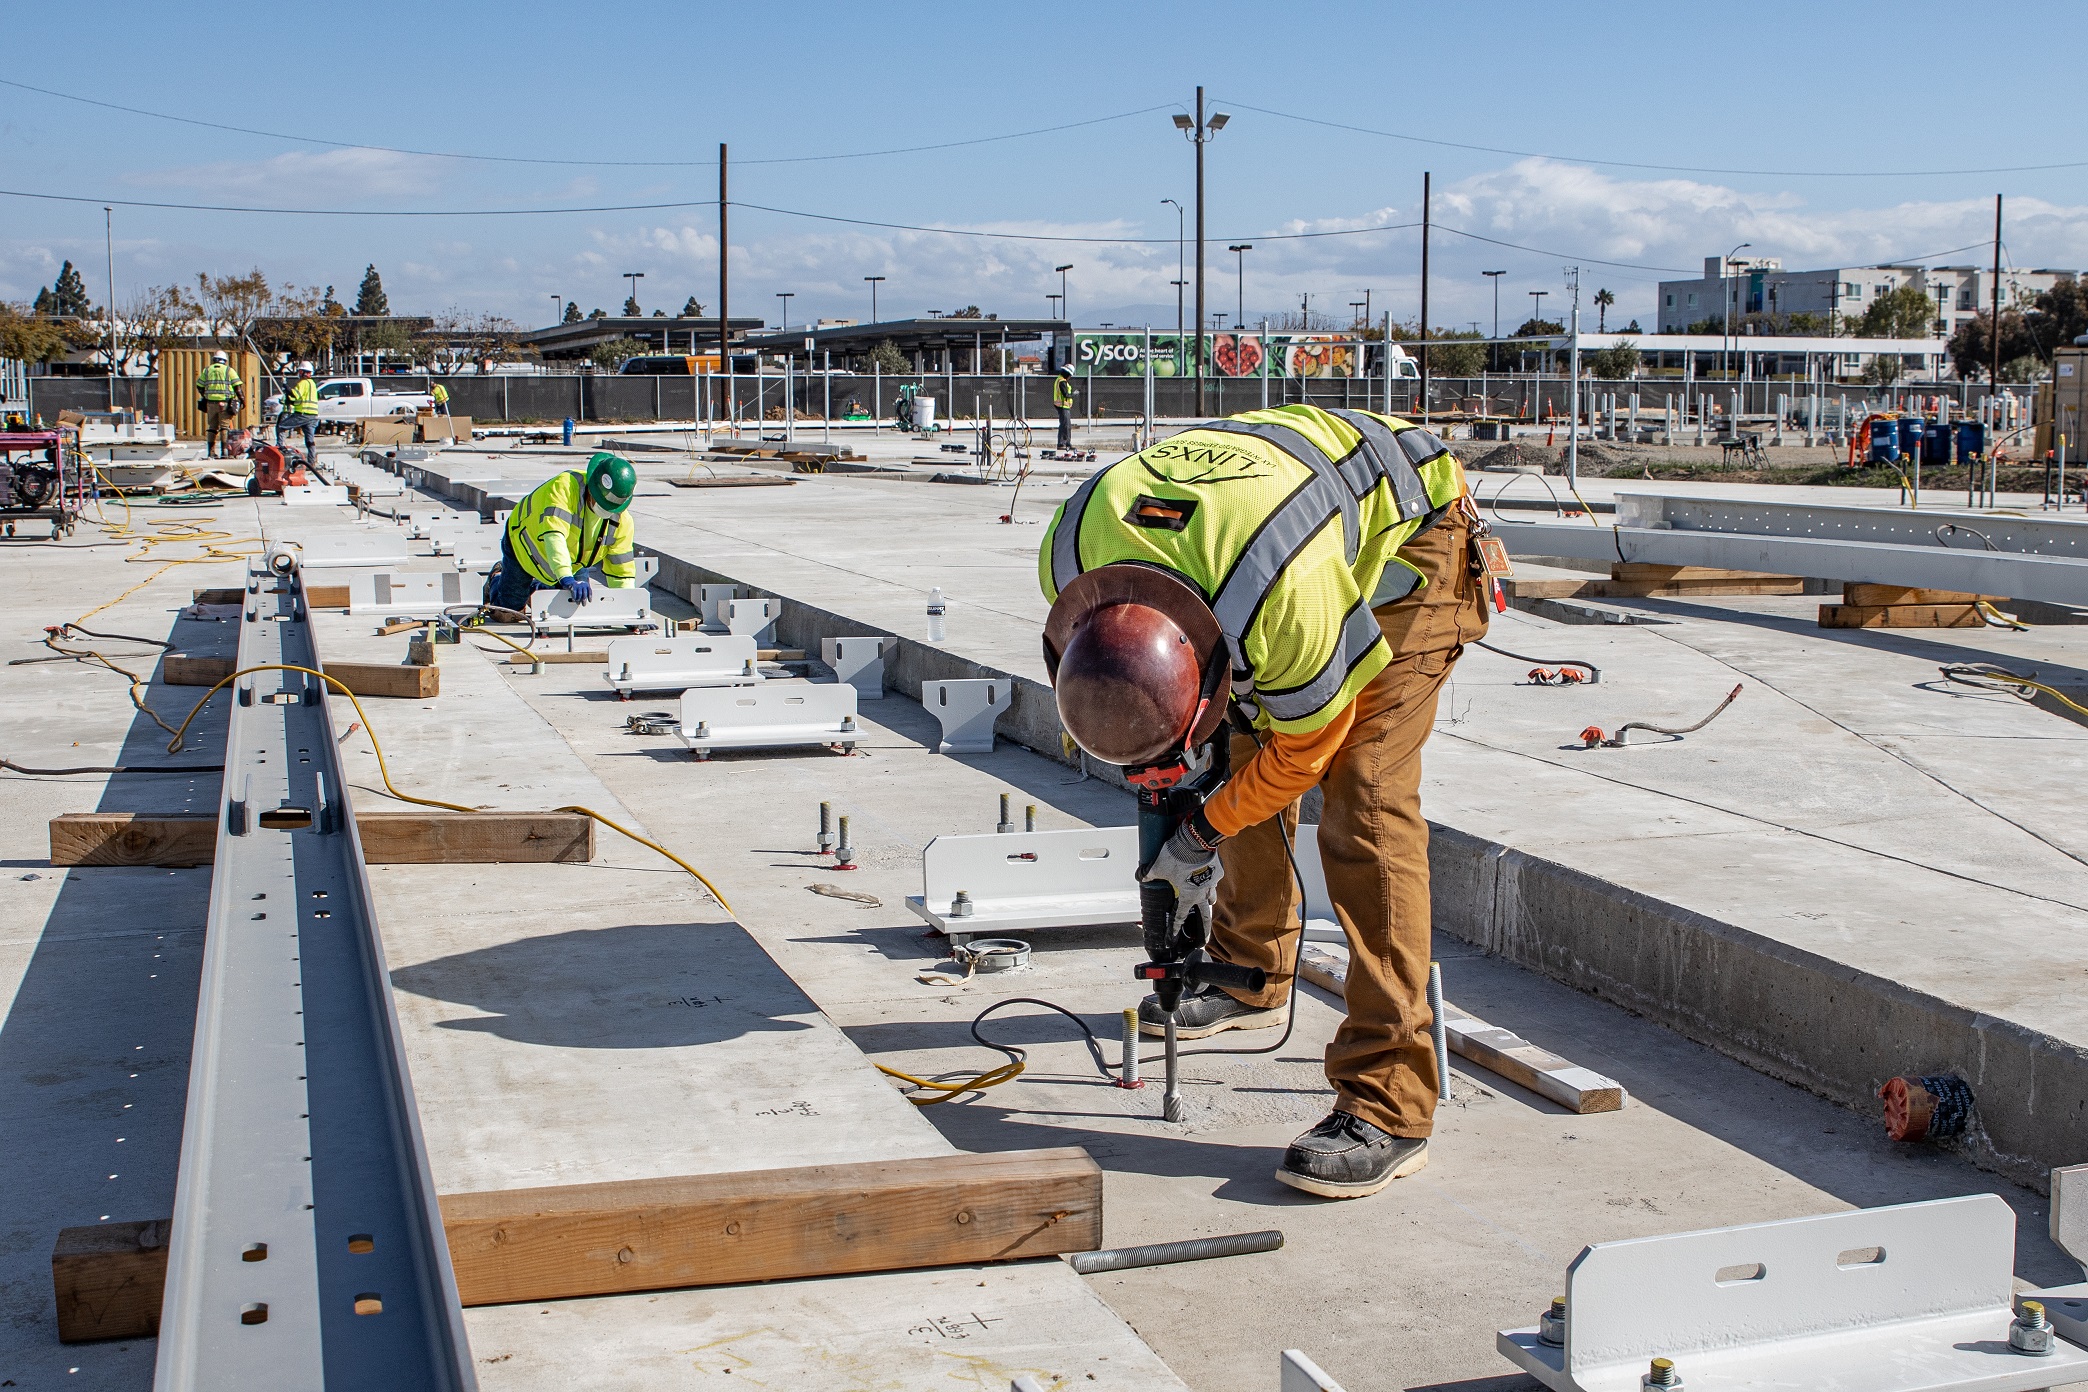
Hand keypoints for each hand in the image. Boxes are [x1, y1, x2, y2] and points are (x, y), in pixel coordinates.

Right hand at [558, 574, 593, 604]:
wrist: (569, 580)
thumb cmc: (577, 586)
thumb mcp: (582, 588)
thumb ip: (584, 592)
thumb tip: (585, 600)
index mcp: (586, 584)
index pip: (589, 591)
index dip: (590, 596)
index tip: (590, 601)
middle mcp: (583, 584)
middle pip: (585, 593)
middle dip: (584, 600)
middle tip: (584, 605)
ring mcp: (578, 585)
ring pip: (580, 594)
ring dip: (579, 599)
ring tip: (578, 603)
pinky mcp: (573, 586)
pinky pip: (574, 593)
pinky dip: (574, 597)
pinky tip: (574, 600)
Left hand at [1140, 820, 1222, 939]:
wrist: (1195, 840)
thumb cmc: (1178, 855)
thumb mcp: (1158, 867)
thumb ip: (1149, 873)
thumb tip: (1141, 875)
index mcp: (1188, 896)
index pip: (1180, 917)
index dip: (1174, 929)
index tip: (1173, 939)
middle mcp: (1202, 893)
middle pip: (1204, 917)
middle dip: (1204, 930)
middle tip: (1204, 940)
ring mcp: (1212, 882)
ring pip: (1211, 898)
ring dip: (1207, 902)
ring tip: (1206, 903)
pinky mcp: (1218, 871)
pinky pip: (1214, 879)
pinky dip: (1210, 879)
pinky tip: (1206, 875)